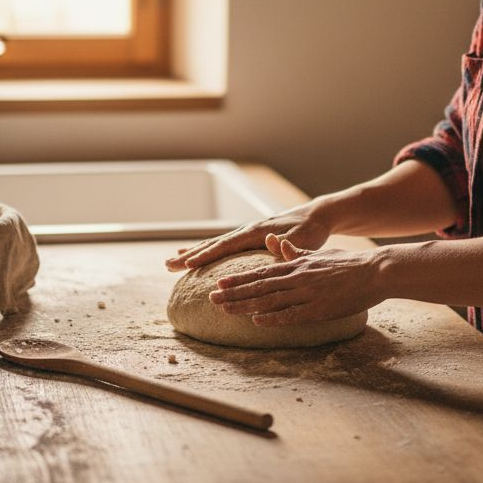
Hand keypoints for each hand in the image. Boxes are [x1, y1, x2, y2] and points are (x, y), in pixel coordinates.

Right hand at [163, 204, 332, 270]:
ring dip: (192, 253)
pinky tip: (193, 256)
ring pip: (213, 245)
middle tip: (168, 265)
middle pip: (213, 244)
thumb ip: (287, 243)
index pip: (226, 245)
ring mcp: (245, 233)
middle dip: (190, 255)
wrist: (315, 217)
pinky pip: (221, 246)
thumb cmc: (310, 231)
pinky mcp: (247, 238)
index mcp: (256, 233)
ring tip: (171, 262)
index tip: (188, 264)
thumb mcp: (301, 240)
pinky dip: (205, 251)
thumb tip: (271, 240)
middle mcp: (246, 231)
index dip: (207, 255)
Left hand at [207, 240, 384, 324]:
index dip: (238, 279)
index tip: (219, 284)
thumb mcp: (317, 253)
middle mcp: (298, 278)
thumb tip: (274, 242)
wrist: (375, 271)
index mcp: (296, 265)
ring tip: (226, 311)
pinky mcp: (320, 309)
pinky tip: (257, 321)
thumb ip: (293, 252)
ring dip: (246, 306)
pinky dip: (274, 318)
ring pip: (270, 300)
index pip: (261, 273)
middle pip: (259, 287)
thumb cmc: (347, 263)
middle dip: (234, 293)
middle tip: (211, 299)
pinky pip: (292, 314)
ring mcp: (308, 294)